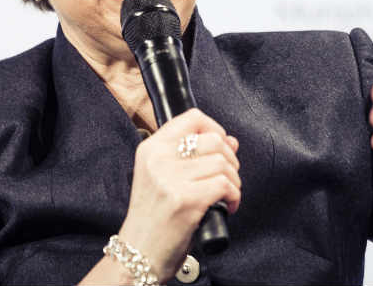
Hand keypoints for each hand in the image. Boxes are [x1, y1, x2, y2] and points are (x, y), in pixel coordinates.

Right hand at [118, 109, 240, 282]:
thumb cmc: (153, 218)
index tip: (222, 146)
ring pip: (222, 163)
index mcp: (151, 149)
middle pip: (214, 140)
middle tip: (227, 177)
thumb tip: (231, 141)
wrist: (139, 253)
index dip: (215, 129)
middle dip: (230, 159)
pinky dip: (234, 197)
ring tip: (226, 194)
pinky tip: (227, 207)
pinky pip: (225, 185)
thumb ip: (195, 156)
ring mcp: (171, 179)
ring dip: (234, 181)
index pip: (192, 118)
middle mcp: (159, 159)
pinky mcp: (186, 200)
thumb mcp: (165, 179)